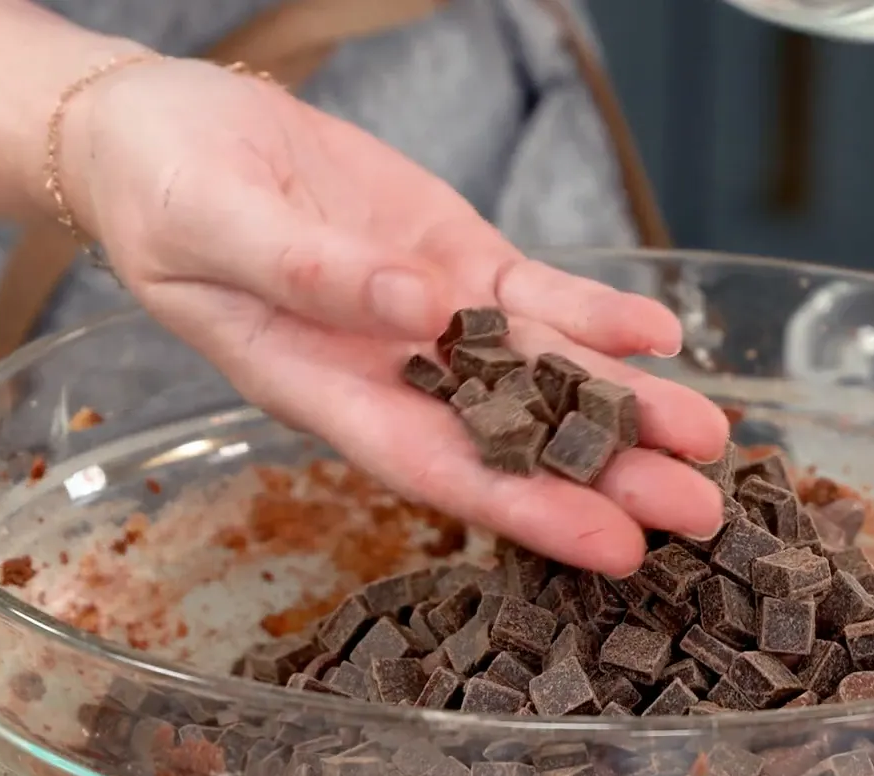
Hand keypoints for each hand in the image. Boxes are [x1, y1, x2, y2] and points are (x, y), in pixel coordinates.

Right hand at [57, 57, 728, 576]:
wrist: (167, 129)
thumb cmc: (162, 189)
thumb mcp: (213, 225)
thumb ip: (307, 274)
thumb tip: (414, 310)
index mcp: (321, 393)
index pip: (437, 469)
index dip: (525, 511)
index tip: (611, 547)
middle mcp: (390, 374)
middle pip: (513, 439)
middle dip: (607, 477)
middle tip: (700, 515)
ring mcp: (433, 318)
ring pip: (545, 372)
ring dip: (626, 405)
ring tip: (710, 436)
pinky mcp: (456, 261)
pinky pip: (537, 295)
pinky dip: (596, 314)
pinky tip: (660, 334)